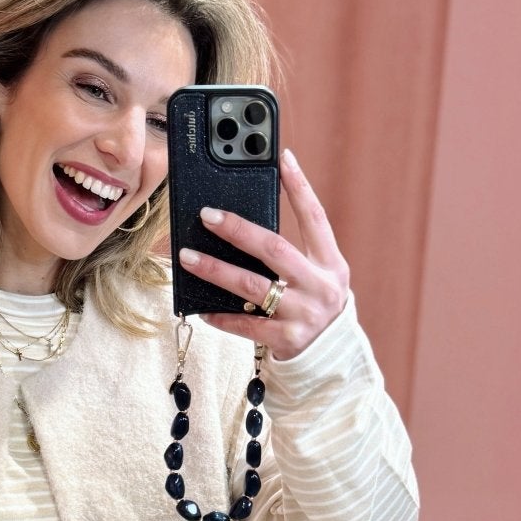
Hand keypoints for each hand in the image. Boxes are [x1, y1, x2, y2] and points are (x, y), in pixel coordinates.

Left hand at [178, 147, 348, 360]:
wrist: (332, 361)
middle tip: (207, 215)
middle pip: (274, 249)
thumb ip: (293, 256)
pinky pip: (245, 324)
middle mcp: (320, 286)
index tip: (283, 159)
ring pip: (252, 286)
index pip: (315, 218)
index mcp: (331, 264)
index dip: (300, 187)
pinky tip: (201, 308)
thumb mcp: (317, 278)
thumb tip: (242, 229)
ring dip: (216, 269)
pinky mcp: (286, 340)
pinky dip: (221, 315)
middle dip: (238, 229)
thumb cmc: (315, 308)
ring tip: (188, 257)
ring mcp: (302, 314)